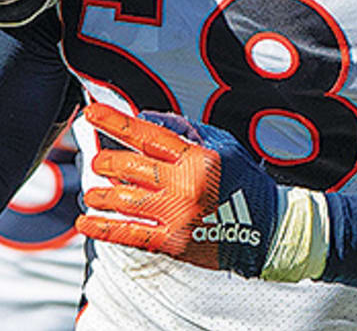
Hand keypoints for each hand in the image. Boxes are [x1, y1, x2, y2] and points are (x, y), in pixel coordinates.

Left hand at [76, 103, 280, 277]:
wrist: (269, 230)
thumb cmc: (244, 183)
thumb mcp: (222, 146)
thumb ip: (185, 130)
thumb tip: (147, 119)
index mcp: (197, 157)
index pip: (147, 135)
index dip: (116, 123)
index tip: (92, 114)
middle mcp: (185, 185)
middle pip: (130, 168)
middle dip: (106, 162)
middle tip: (97, 161)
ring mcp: (178, 216)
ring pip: (125, 201)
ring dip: (101, 195)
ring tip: (91, 192)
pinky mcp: (175, 243)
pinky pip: (131, 234)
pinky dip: (104, 228)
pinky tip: (87, 222)